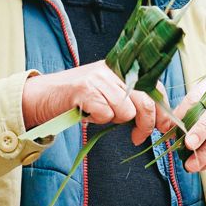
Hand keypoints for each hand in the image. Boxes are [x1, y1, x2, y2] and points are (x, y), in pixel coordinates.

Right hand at [22, 61, 160, 144]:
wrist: (41, 96)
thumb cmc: (76, 98)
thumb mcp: (106, 92)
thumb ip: (129, 98)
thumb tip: (156, 117)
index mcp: (120, 69)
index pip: (153, 88)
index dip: (162, 111)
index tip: (164, 128)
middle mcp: (112, 69)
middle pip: (145, 100)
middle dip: (146, 124)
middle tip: (138, 137)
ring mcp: (98, 78)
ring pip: (126, 110)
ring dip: (115, 120)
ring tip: (99, 114)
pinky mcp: (85, 89)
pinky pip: (106, 114)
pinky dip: (98, 120)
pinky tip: (87, 114)